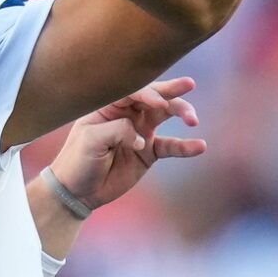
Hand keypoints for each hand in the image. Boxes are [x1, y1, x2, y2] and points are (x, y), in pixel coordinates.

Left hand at [47, 77, 204, 210]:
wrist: (77, 191)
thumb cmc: (77, 160)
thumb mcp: (91, 140)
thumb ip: (118, 131)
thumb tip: (142, 138)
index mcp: (109, 106)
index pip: (132, 91)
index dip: (147, 93)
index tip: (159, 102)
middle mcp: (127, 114)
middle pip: (153, 97)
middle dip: (171, 90)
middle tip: (188, 85)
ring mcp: (140, 132)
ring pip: (165, 116)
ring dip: (181, 113)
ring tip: (193, 119)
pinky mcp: (149, 153)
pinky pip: (171, 146)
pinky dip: (185, 147)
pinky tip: (200, 147)